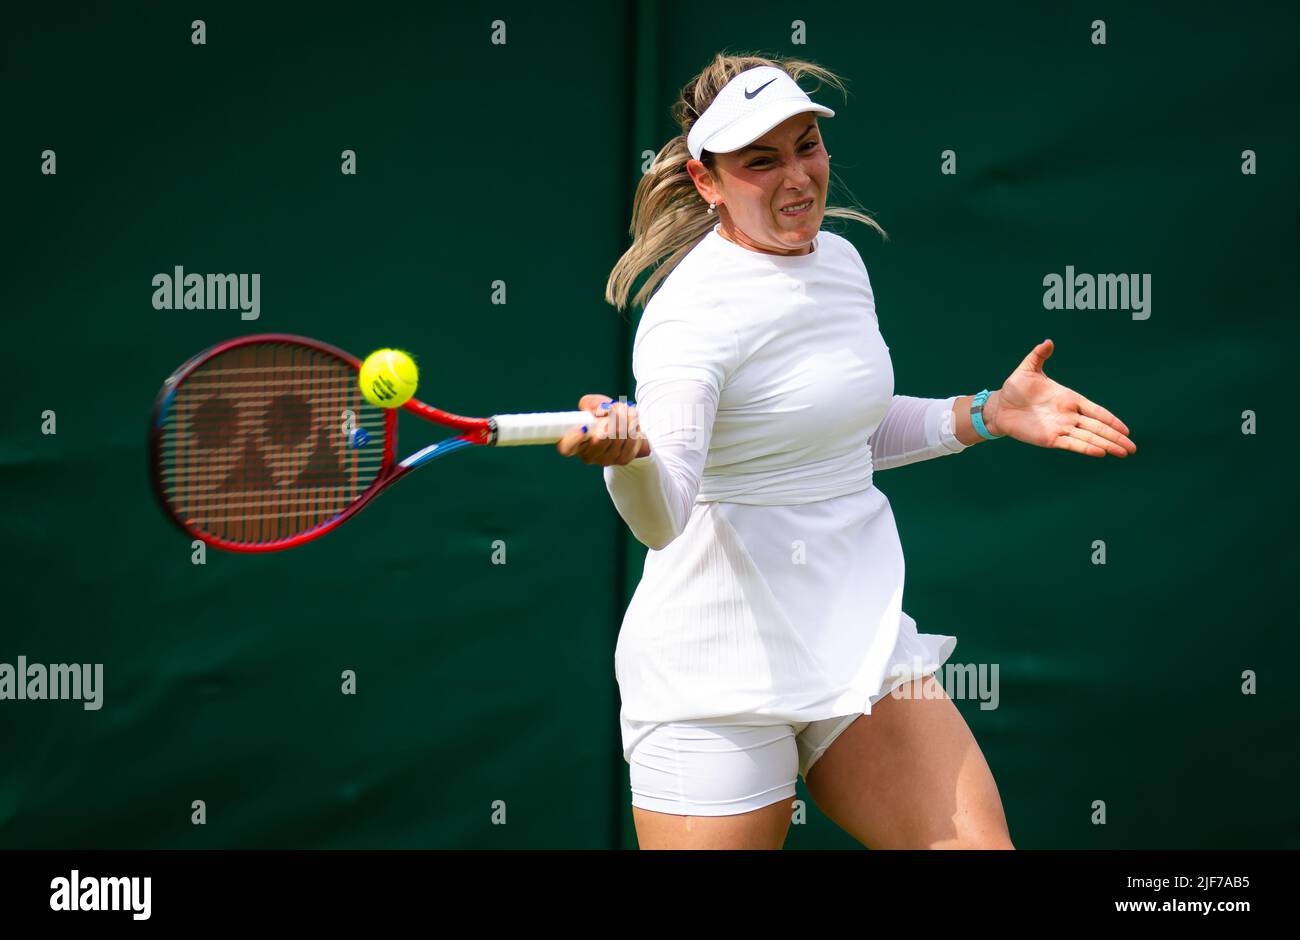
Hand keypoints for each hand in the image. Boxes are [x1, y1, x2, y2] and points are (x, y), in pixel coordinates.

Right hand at [555, 393, 650, 465]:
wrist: (626, 430)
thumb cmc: (604, 417)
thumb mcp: (594, 406)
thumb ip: (590, 403)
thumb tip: (597, 409)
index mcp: (575, 443)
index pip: (567, 447)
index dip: (574, 438)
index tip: (584, 427)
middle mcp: (589, 455)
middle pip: (600, 439)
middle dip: (610, 419)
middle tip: (615, 408)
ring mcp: (606, 460)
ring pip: (617, 437)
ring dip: (624, 418)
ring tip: (624, 410)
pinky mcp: (623, 459)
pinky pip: (630, 439)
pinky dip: (633, 425)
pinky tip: (632, 420)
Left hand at [985, 340, 1135, 457]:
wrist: (999, 406)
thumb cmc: (1015, 387)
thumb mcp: (1028, 369)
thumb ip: (1039, 356)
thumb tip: (1048, 342)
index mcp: (1069, 399)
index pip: (1095, 411)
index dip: (1111, 419)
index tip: (1126, 429)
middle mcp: (1069, 415)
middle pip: (1097, 428)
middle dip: (1115, 437)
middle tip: (1133, 447)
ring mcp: (1060, 428)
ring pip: (1088, 438)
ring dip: (1106, 445)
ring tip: (1123, 452)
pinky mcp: (1050, 439)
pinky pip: (1071, 444)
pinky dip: (1086, 449)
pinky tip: (1100, 453)